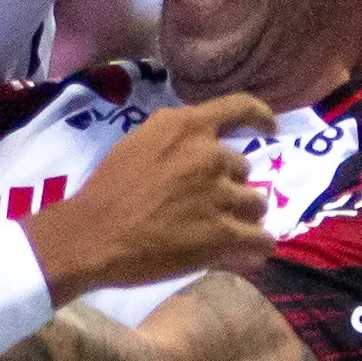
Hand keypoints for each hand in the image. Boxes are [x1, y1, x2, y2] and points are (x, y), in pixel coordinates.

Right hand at [25, 95, 275, 303]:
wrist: (92, 234)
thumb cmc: (106, 190)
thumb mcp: (138, 146)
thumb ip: (175, 145)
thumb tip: (205, 154)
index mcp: (184, 127)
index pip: (238, 107)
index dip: (260, 116)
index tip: (269, 128)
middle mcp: (208, 154)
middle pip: (243, 168)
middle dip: (229, 185)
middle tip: (207, 204)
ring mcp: (219, 193)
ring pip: (256, 203)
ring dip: (242, 216)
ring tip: (221, 231)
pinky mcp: (224, 232)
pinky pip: (262, 239)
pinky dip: (257, 246)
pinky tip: (247, 253)